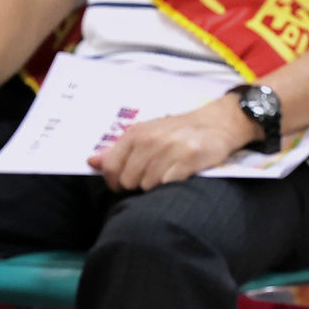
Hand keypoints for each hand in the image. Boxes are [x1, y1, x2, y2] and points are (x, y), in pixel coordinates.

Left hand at [90, 97, 255, 191]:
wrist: (218, 123)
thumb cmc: (177, 131)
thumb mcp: (145, 133)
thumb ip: (117, 149)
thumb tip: (91, 162)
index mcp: (136, 133)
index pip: (111, 167)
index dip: (114, 182)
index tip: (124, 184)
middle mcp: (150, 139)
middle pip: (129, 180)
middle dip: (138, 184)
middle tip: (152, 176)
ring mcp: (170, 148)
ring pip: (148, 185)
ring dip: (157, 186)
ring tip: (168, 174)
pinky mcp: (189, 159)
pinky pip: (168, 184)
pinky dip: (172, 185)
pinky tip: (179, 176)